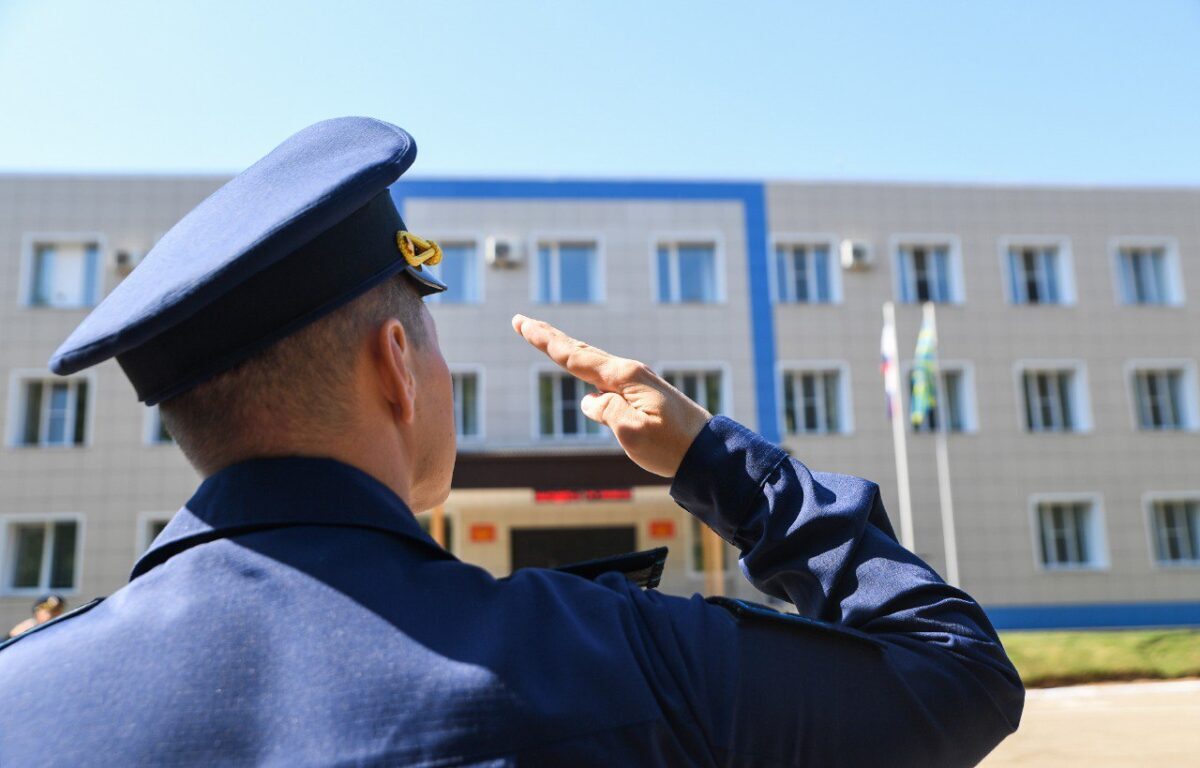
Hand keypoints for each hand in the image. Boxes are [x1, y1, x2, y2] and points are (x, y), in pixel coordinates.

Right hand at [512, 314, 711, 477]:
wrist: (709, 453)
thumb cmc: (672, 446)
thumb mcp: (632, 432)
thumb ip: (606, 411)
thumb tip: (592, 400)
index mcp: (625, 378)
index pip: (575, 356)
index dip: (545, 341)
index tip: (521, 322)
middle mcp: (630, 373)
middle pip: (582, 352)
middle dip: (551, 338)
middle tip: (522, 321)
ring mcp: (638, 383)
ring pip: (594, 364)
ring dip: (569, 352)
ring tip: (546, 339)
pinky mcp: (645, 395)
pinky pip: (607, 379)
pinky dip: (588, 371)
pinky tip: (585, 379)